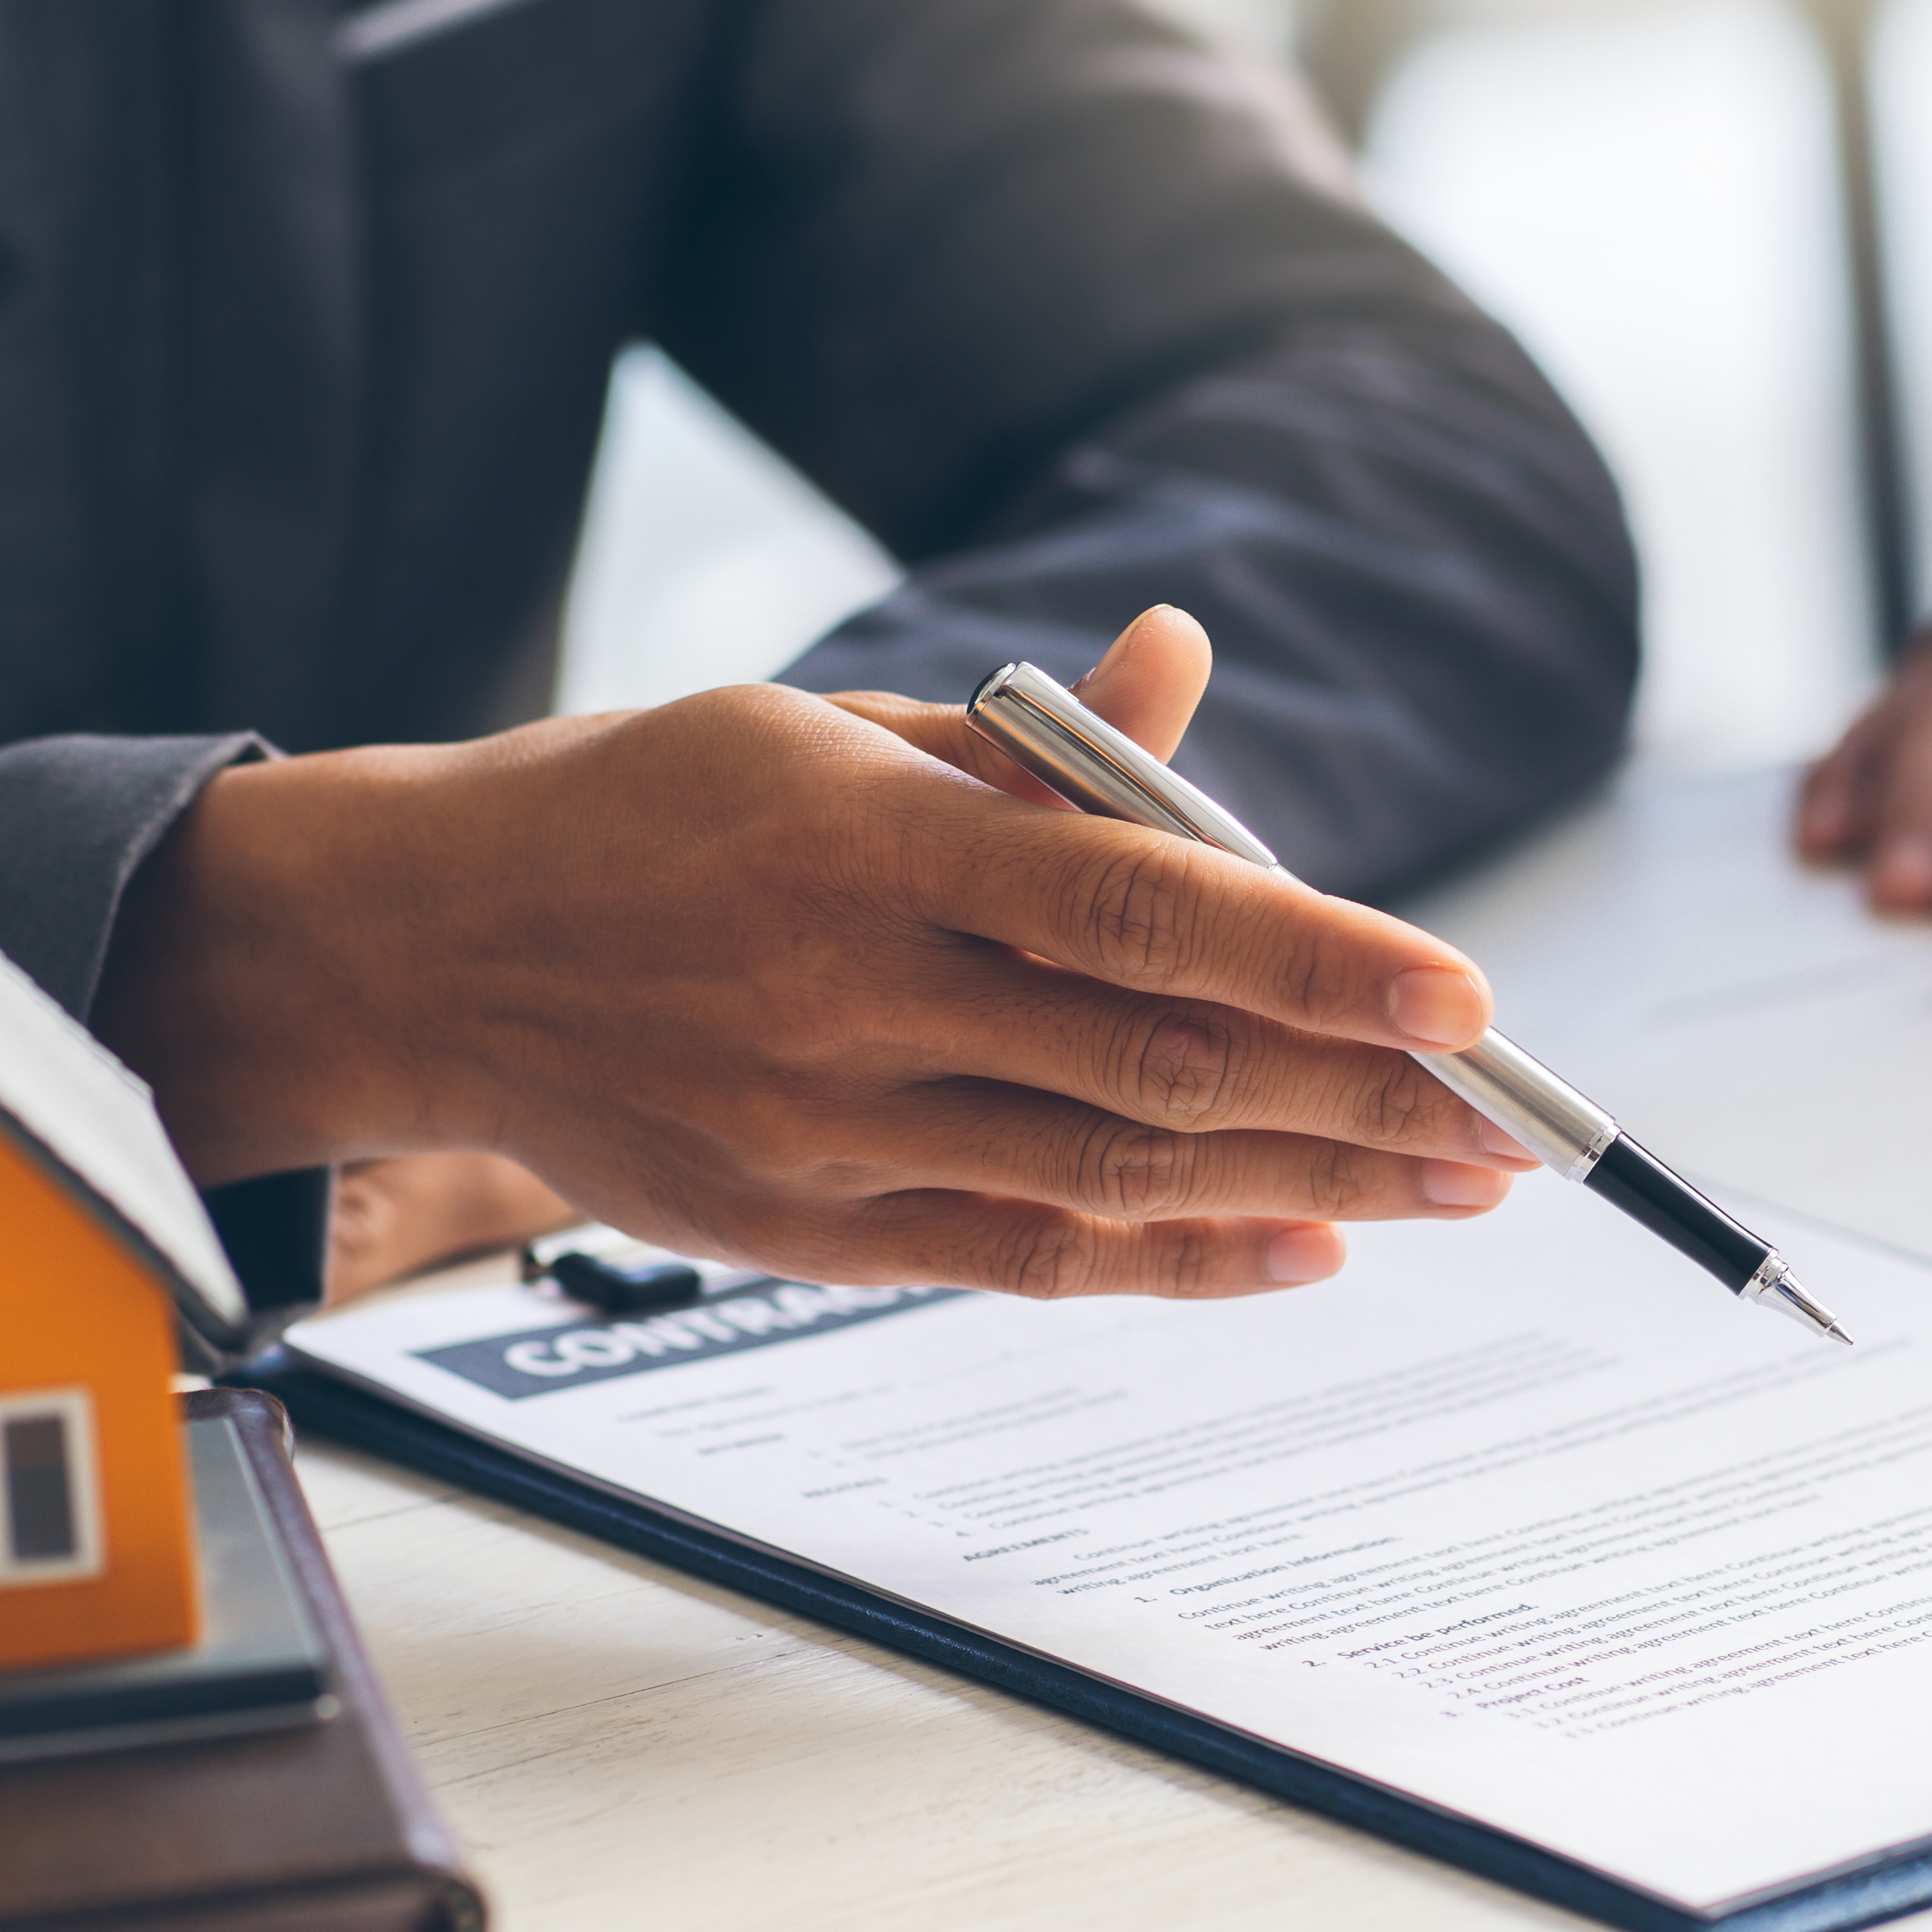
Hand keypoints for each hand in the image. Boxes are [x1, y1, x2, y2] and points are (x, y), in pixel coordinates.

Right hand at [99, 609, 1536, 1300]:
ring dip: (1309, 1186)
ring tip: (1453, 1186)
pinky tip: (1300, 1249)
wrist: (415, 952)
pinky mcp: (803, 1230)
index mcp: (866, 838)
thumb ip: (1025, 751)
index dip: (1316, 957)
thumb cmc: (633, 813)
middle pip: (1157, 1060)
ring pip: (1114, 1172)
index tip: (1462, 995)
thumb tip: (1188, 671)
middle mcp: (851, 995)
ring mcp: (825, 1130)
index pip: (1138, 905)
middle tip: (1516, 1121)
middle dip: (1363, 1099)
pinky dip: (1179, 1259)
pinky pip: (1027, 1256)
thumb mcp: (814, 727)